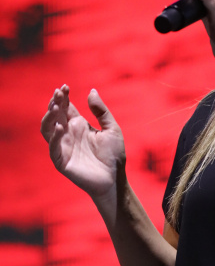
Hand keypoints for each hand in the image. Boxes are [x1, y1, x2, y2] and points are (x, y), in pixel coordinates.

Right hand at [41, 85, 125, 199]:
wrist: (115, 178)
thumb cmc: (114, 155)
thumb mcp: (111, 129)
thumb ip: (101, 111)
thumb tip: (91, 91)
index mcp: (78, 125)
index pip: (65, 108)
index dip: (63, 97)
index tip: (65, 87)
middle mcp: (68, 134)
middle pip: (55, 115)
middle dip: (55, 103)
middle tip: (59, 93)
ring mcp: (63, 147)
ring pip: (47, 129)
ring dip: (49, 117)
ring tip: (56, 106)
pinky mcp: (61, 161)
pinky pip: (53, 147)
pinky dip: (54, 137)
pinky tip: (61, 127)